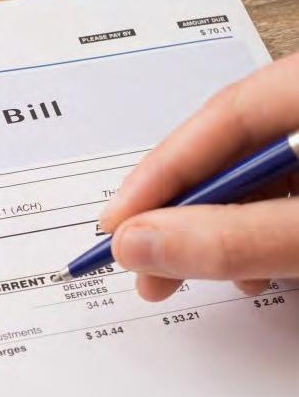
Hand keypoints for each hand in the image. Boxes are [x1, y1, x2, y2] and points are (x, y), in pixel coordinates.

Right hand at [100, 51, 298, 300]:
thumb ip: (232, 238)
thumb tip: (136, 244)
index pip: (223, 115)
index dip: (162, 173)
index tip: (116, 227)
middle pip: (236, 151)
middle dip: (185, 215)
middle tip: (143, 270)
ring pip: (261, 179)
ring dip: (218, 233)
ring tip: (196, 280)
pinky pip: (289, 197)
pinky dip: (261, 235)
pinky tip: (255, 270)